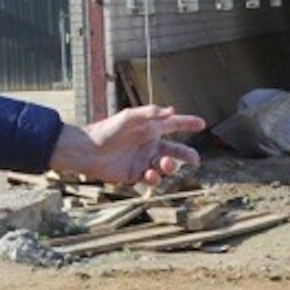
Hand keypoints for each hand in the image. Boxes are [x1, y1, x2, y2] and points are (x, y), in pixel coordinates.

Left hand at [49, 104, 204, 186]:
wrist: (87, 151)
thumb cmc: (106, 130)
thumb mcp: (128, 117)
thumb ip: (150, 114)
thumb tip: (171, 110)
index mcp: (150, 128)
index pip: (174, 124)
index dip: (188, 123)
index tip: (202, 123)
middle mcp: (149, 144)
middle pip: (175, 150)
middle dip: (186, 154)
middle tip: (195, 159)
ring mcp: (143, 160)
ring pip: (165, 166)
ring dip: (169, 167)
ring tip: (164, 166)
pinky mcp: (135, 174)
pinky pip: (152, 178)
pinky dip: (154, 178)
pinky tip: (148, 174)